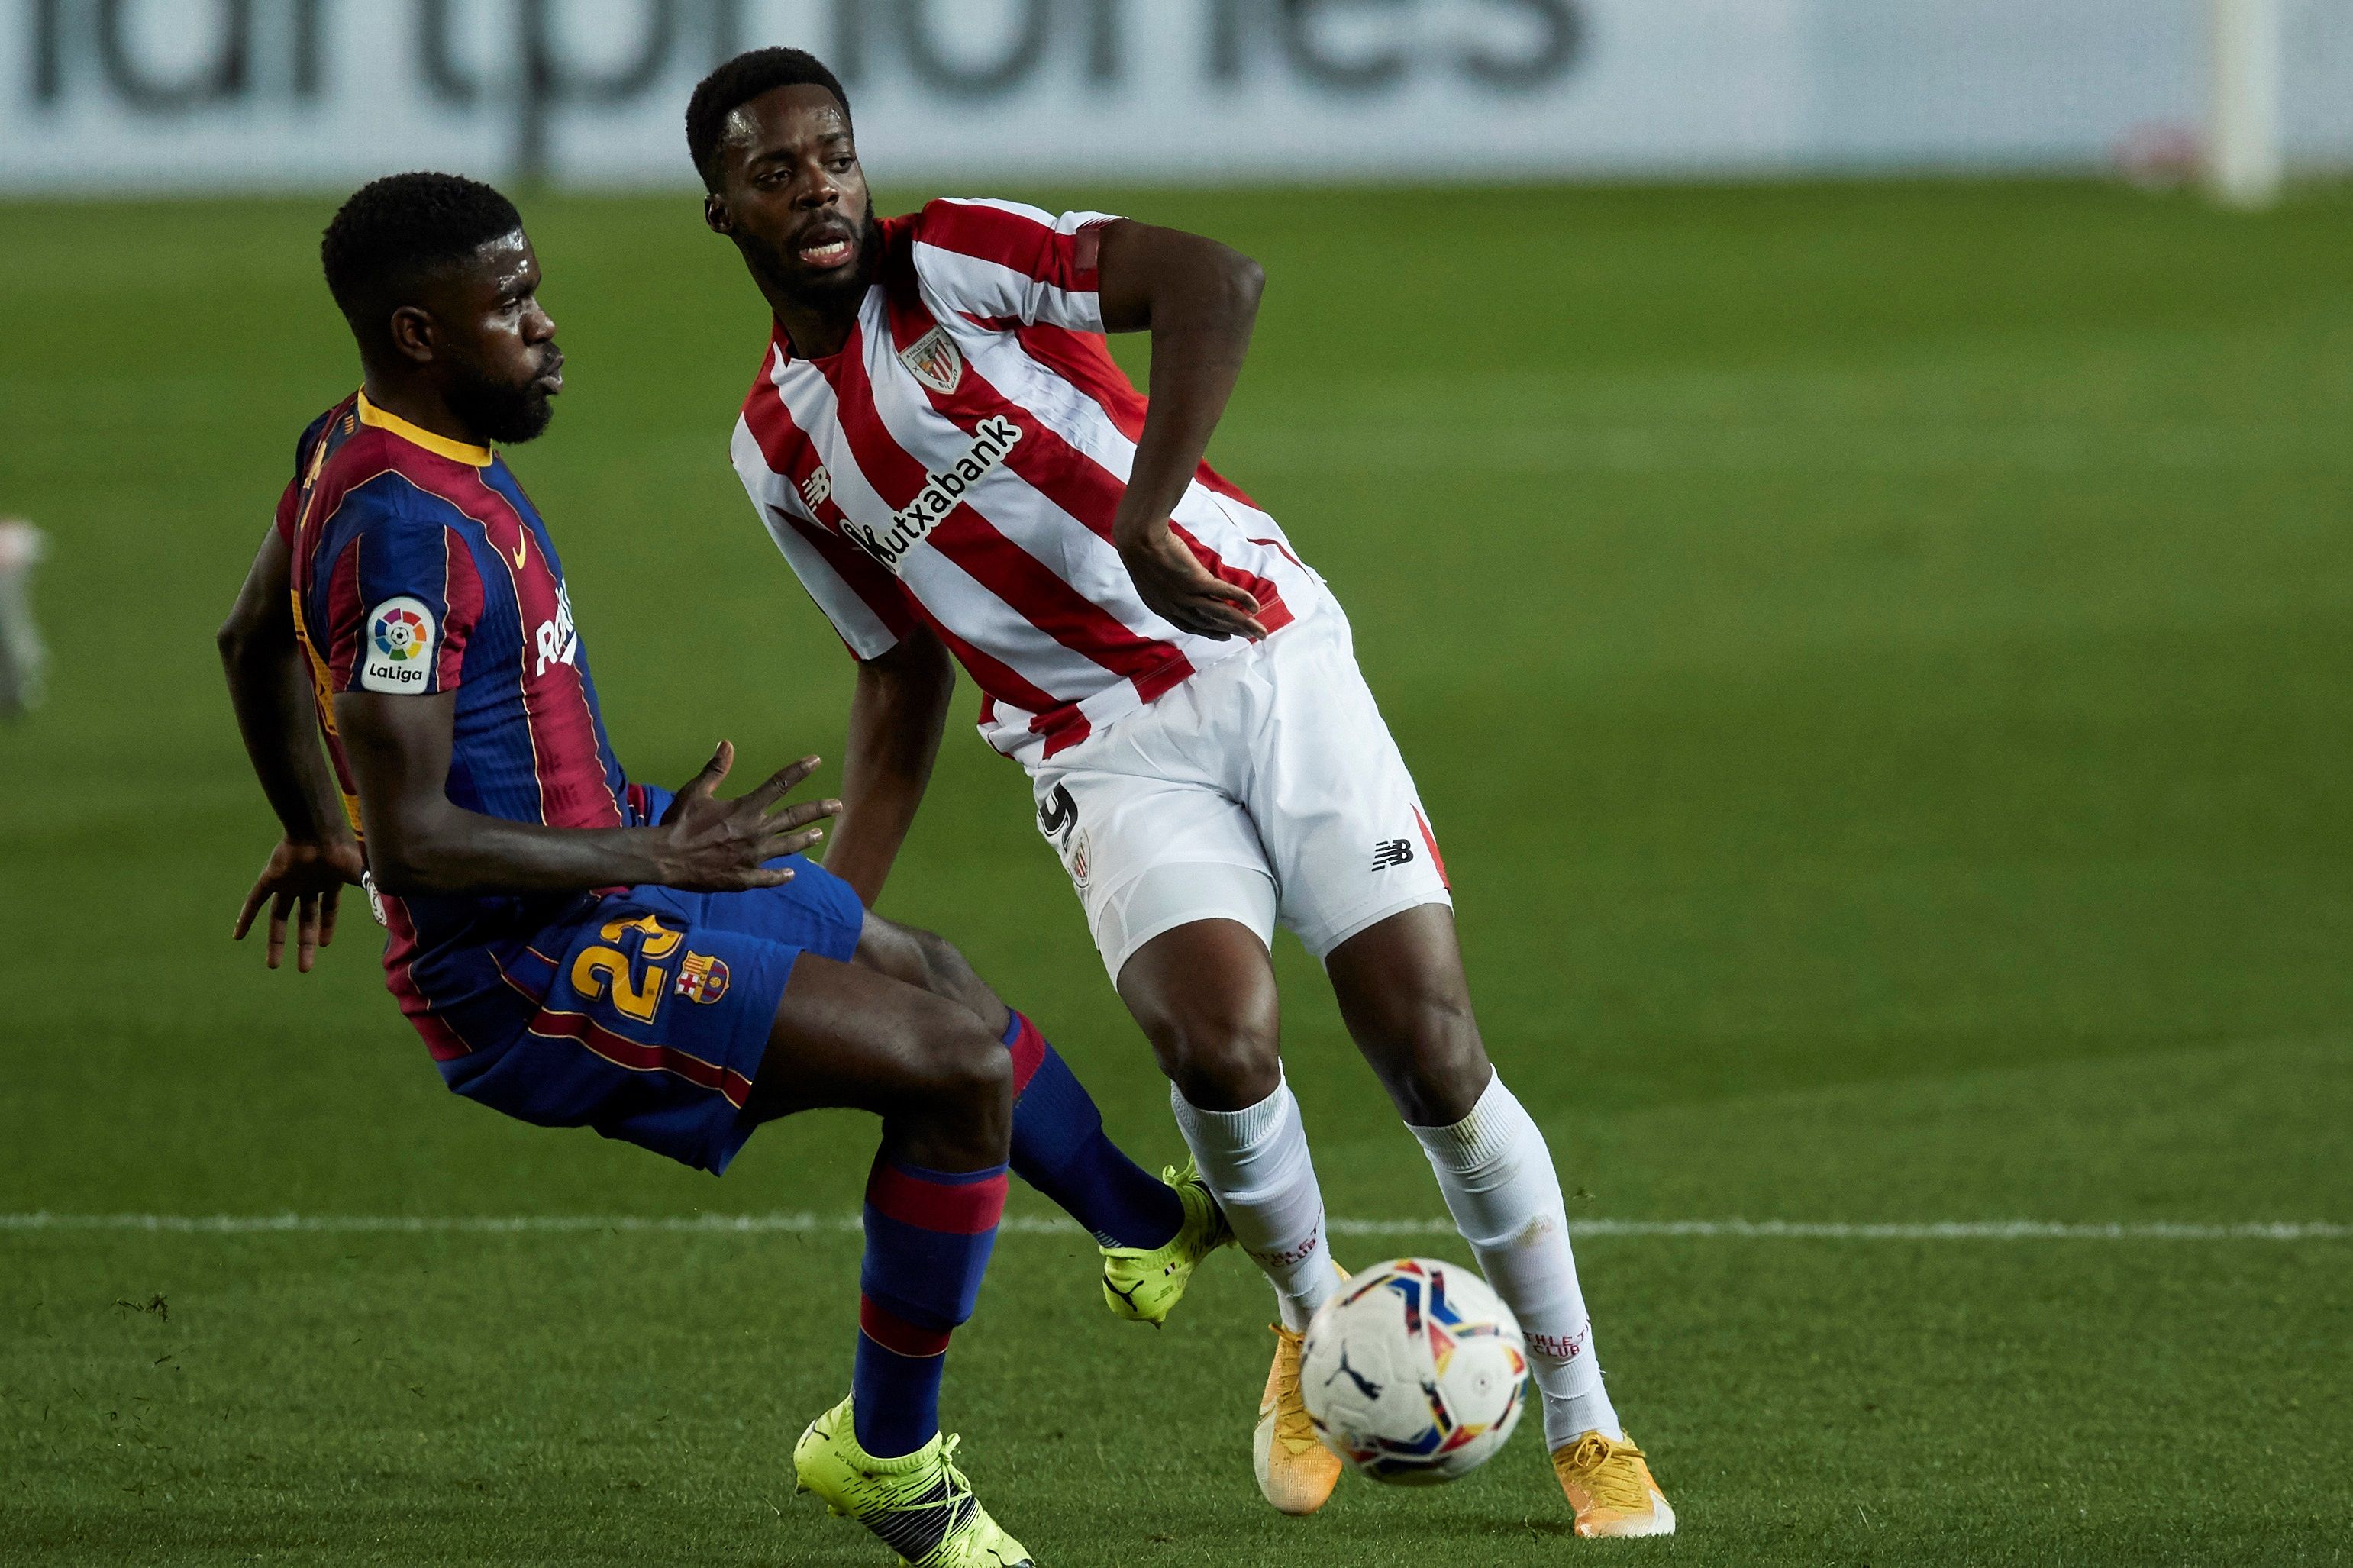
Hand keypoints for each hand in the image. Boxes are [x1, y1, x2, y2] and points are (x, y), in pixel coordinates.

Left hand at [233, 838, 365, 971]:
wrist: (317, 829)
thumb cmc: (343, 849)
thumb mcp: (361, 875)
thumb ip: (372, 893)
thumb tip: (388, 916)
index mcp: (329, 881)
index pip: (326, 909)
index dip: (325, 927)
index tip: (323, 945)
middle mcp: (307, 883)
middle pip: (304, 919)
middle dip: (304, 944)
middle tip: (305, 969)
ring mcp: (288, 881)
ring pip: (279, 916)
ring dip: (276, 941)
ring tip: (273, 966)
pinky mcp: (270, 877)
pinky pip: (254, 901)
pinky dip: (245, 918)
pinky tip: (237, 936)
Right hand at [654, 743, 840, 891]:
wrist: (664, 858)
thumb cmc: (678, 823)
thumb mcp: (695, 792)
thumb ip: (715, 770)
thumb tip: (727, 744)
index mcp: (746, 808)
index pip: (779, 784)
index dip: (799, 770)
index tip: (816, 760)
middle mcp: (756, 832)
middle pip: (795, 818)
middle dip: (819, 810)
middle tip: (838, 805)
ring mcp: (753, 857)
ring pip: (788, 847)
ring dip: (805, 840)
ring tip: (819, 835)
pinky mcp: (744, 878)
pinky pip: (770, 878)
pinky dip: (782, 876)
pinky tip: (792, 874)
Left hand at [1119, 521, 1267, 640]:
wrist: (1138, 539)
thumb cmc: (1140, 548)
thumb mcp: (1149, 574)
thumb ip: (1165, 583)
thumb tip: (1180, 578)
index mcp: (1161, 607)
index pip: (1190, 625)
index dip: (1209, 632)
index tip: (1225, 636)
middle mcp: (1175, 607)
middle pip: (1209, 624)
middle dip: (1232, 631)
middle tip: (1250, 637)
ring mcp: (1186, 596)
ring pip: (1220, 614)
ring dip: (1243, 624)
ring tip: (1260, 632)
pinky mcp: (1196, 582)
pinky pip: (1224, 593)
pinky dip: (1241, 599)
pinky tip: (1255, 606)